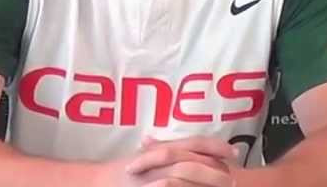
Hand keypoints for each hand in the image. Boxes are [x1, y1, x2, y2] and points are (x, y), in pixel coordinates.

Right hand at [95, 136, 235, 186]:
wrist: (92, 182)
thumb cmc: (120, 173)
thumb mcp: (143, 158)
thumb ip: (161, 150)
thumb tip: (187, 148)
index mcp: (158, 149)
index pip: (191, 143)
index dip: (215, 147)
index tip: (234, 153)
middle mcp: (154, 161)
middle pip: (190, 161)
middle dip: (214, 170)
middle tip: (233, 179)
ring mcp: (148, 178)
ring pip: (181, 176)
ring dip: (203, 183)